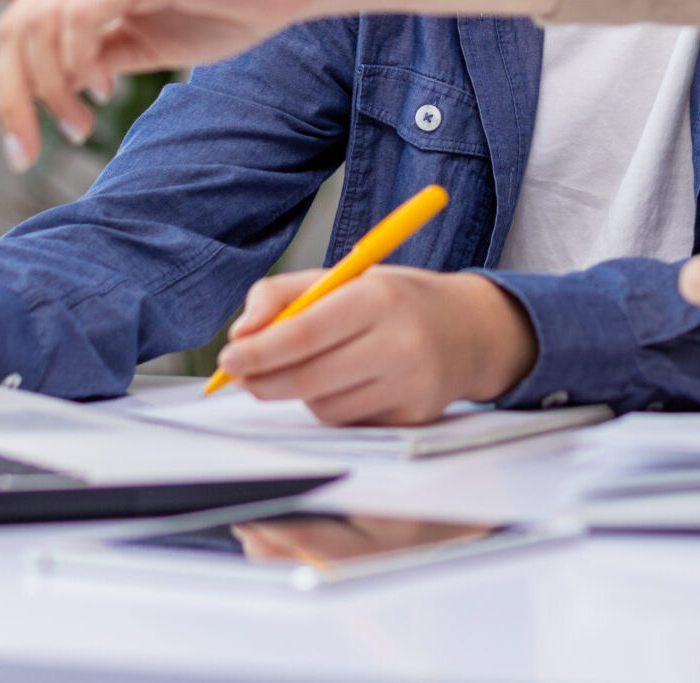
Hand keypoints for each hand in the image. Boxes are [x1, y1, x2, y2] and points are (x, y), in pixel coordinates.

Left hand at [0, 0, 305, 169]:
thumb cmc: (231, 4)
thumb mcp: (150, 38)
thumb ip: (101, 50)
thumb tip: (65, 81)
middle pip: (9, 24)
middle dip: (9, 97)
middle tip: (34, 147)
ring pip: (37, 27)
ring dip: (48, 91)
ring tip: (81, 124)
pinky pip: (81, 18)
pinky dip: (79, 64)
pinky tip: (104, 92)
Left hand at [213, 267, 537, 425]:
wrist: (470, 330)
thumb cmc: (395, 300)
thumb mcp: (344, 277)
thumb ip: (282, 294)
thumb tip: (241, 333)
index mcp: (378, 297)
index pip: (304, 333)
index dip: (259, 351)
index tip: (229, 358)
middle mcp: (400, 342)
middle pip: (310, 378)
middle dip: (264, 381)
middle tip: (242, 376)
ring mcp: (411, 385)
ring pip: (325, 407)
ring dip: (301, 394)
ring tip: (314, 368)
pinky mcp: (414, 416)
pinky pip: (350, 422)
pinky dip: (332, 407)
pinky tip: (348, 383)